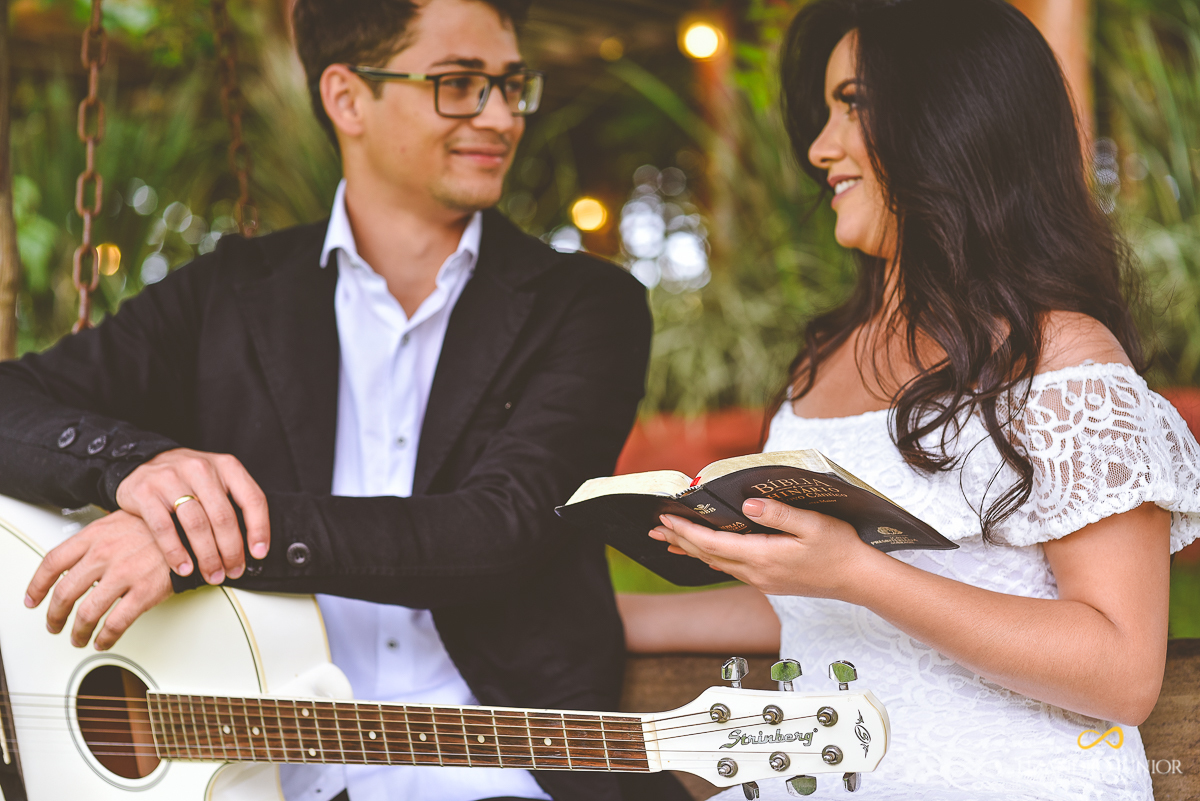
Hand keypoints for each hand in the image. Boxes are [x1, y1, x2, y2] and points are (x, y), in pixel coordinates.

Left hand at [23, 511, 173, 649]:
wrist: (193, 528)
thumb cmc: (159, 525)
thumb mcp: (119, 521)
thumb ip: (95, 540)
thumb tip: (75, 561)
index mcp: (94, 536)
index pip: (52, 563)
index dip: (37, 586)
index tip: (33, 599)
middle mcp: (105, 555)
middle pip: (65, 593)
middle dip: (55, 616)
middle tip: (54, 625)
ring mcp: (124, 574)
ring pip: (87, 613)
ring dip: (78, 632)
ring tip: (79, 639)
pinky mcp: (145, 591)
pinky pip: (116, 623)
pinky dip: (105, 638)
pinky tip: (103, 641)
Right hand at [115, 448, 268, 583]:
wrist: (142, 463)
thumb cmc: (188, 479)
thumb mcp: (217, 479)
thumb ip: (234, 503)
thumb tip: (253, 546)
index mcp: (226, 466)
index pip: (252, 499)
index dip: (259, 529)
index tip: (259, 554)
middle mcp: (201, 469)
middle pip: (223, 517)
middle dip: (232, 551)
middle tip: (234, 571)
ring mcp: (171, 478)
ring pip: (196, 524)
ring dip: (208, 556)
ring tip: (213, 574)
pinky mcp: (145, 492)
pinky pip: (164, 528)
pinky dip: (176, 552)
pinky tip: (184, 568)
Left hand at [650, 498, 879, 598]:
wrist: (858, 580)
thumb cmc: (839, 548)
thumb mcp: (813, 524)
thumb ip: (779, 514)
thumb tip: (748, 505)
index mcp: (764, 557)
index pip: (714, 543)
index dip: (687, 531)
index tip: (666, 518)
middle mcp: (757, 573)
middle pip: (709, 556)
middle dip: (680, 541)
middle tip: (654, 529)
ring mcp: (762, 581)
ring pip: (717, 564)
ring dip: (692, 550)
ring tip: (670, 541)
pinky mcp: (769, 582)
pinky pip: (732, 570)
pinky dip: (712, 558)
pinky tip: (706, 555)